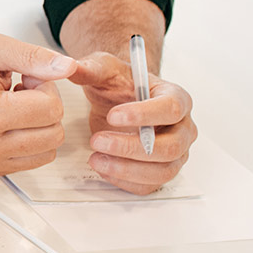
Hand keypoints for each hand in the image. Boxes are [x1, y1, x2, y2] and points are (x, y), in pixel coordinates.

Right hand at [0, 33, 77, 177]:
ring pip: (47, 151)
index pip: (51, 109)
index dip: (45, 87)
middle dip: (45, 108)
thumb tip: (66, 67)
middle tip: (20, 93)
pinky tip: (8, 123)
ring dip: (38, 128)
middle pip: (53, 134)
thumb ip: (31, 56)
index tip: (26, 79)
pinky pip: (30, 161)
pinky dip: (28, 142)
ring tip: (14, 109)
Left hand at [65, 51, 195, 193]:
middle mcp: (183, 127)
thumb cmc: (120, 83)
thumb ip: (91, 68)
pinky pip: (149, 185)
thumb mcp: (104, 68)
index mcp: (176, 97)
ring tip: (95, 158)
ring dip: (127, 169)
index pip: (171, 109)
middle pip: (170, 147)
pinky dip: (125, 180)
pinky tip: (102, 167)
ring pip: (162, 171)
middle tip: (97, 140)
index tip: (112, 116)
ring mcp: (176, 153)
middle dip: (131, 148)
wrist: (119, 99)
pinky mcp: (160, 171)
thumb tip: (69, 67)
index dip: (144, 115)